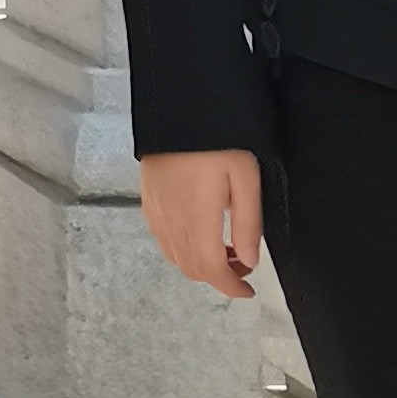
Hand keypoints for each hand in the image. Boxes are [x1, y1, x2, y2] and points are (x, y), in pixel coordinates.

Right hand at [142, 147, 262, 299]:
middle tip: (242, 265)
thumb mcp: (245, 176)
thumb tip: (249, 261)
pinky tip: (199, 231)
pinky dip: (183, 249)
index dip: (231, 287)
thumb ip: (247, 223)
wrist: (178, 106)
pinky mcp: (147, 200)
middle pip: (191, 269)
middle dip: (218, 276)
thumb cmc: (217, 138)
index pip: (211, 270)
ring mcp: (155, 210)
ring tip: (224, 247)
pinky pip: (163, 239)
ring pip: (175, 257)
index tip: (248, 291)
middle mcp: (171, 220)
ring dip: (200, 263)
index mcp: (197, 218)